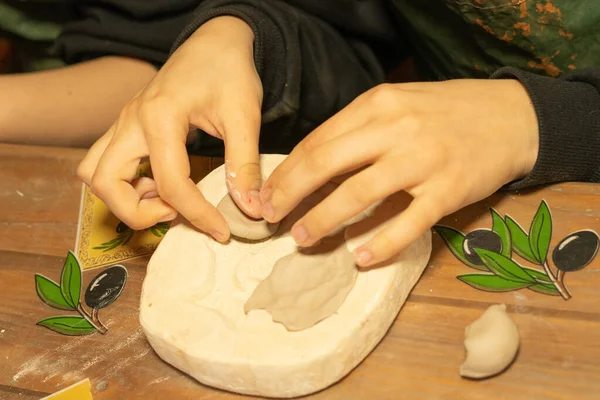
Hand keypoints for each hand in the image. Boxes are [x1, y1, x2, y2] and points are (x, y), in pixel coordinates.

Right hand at [76, 17, 263, 240]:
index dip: (197, 215)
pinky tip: (160, 182)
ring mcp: (123, 122)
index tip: (222, 231)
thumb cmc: (229, 71)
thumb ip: (244, 164)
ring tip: (165, 199)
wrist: (215, 41)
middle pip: (104, 182)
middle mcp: (131, 121)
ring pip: (95, 173)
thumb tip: (250, 208)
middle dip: (136, 212)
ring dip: (123, 196)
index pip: (169, 184)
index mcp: (159, 117)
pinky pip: (106, 162)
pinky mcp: (127, 125)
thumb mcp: (244, 115)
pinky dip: (125, 183)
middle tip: (175, 214)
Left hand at [260, 80, 538, 265]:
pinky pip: (408, 223)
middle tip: (270, 218)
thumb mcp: (398, 103)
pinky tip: (360, 258)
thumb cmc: (447, 112)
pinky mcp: (449, 190)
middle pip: (326, 163)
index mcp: (377, 104)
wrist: (512, 117)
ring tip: (302, 238)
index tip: (266, 193)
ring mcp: (424, 160)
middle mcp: (396, 129)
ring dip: (323, 219)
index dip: (286, 171)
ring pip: (359, 194)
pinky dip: (381, 244)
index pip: (317, 140)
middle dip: (290, 194)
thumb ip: (358, 128)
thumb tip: (311, 162)